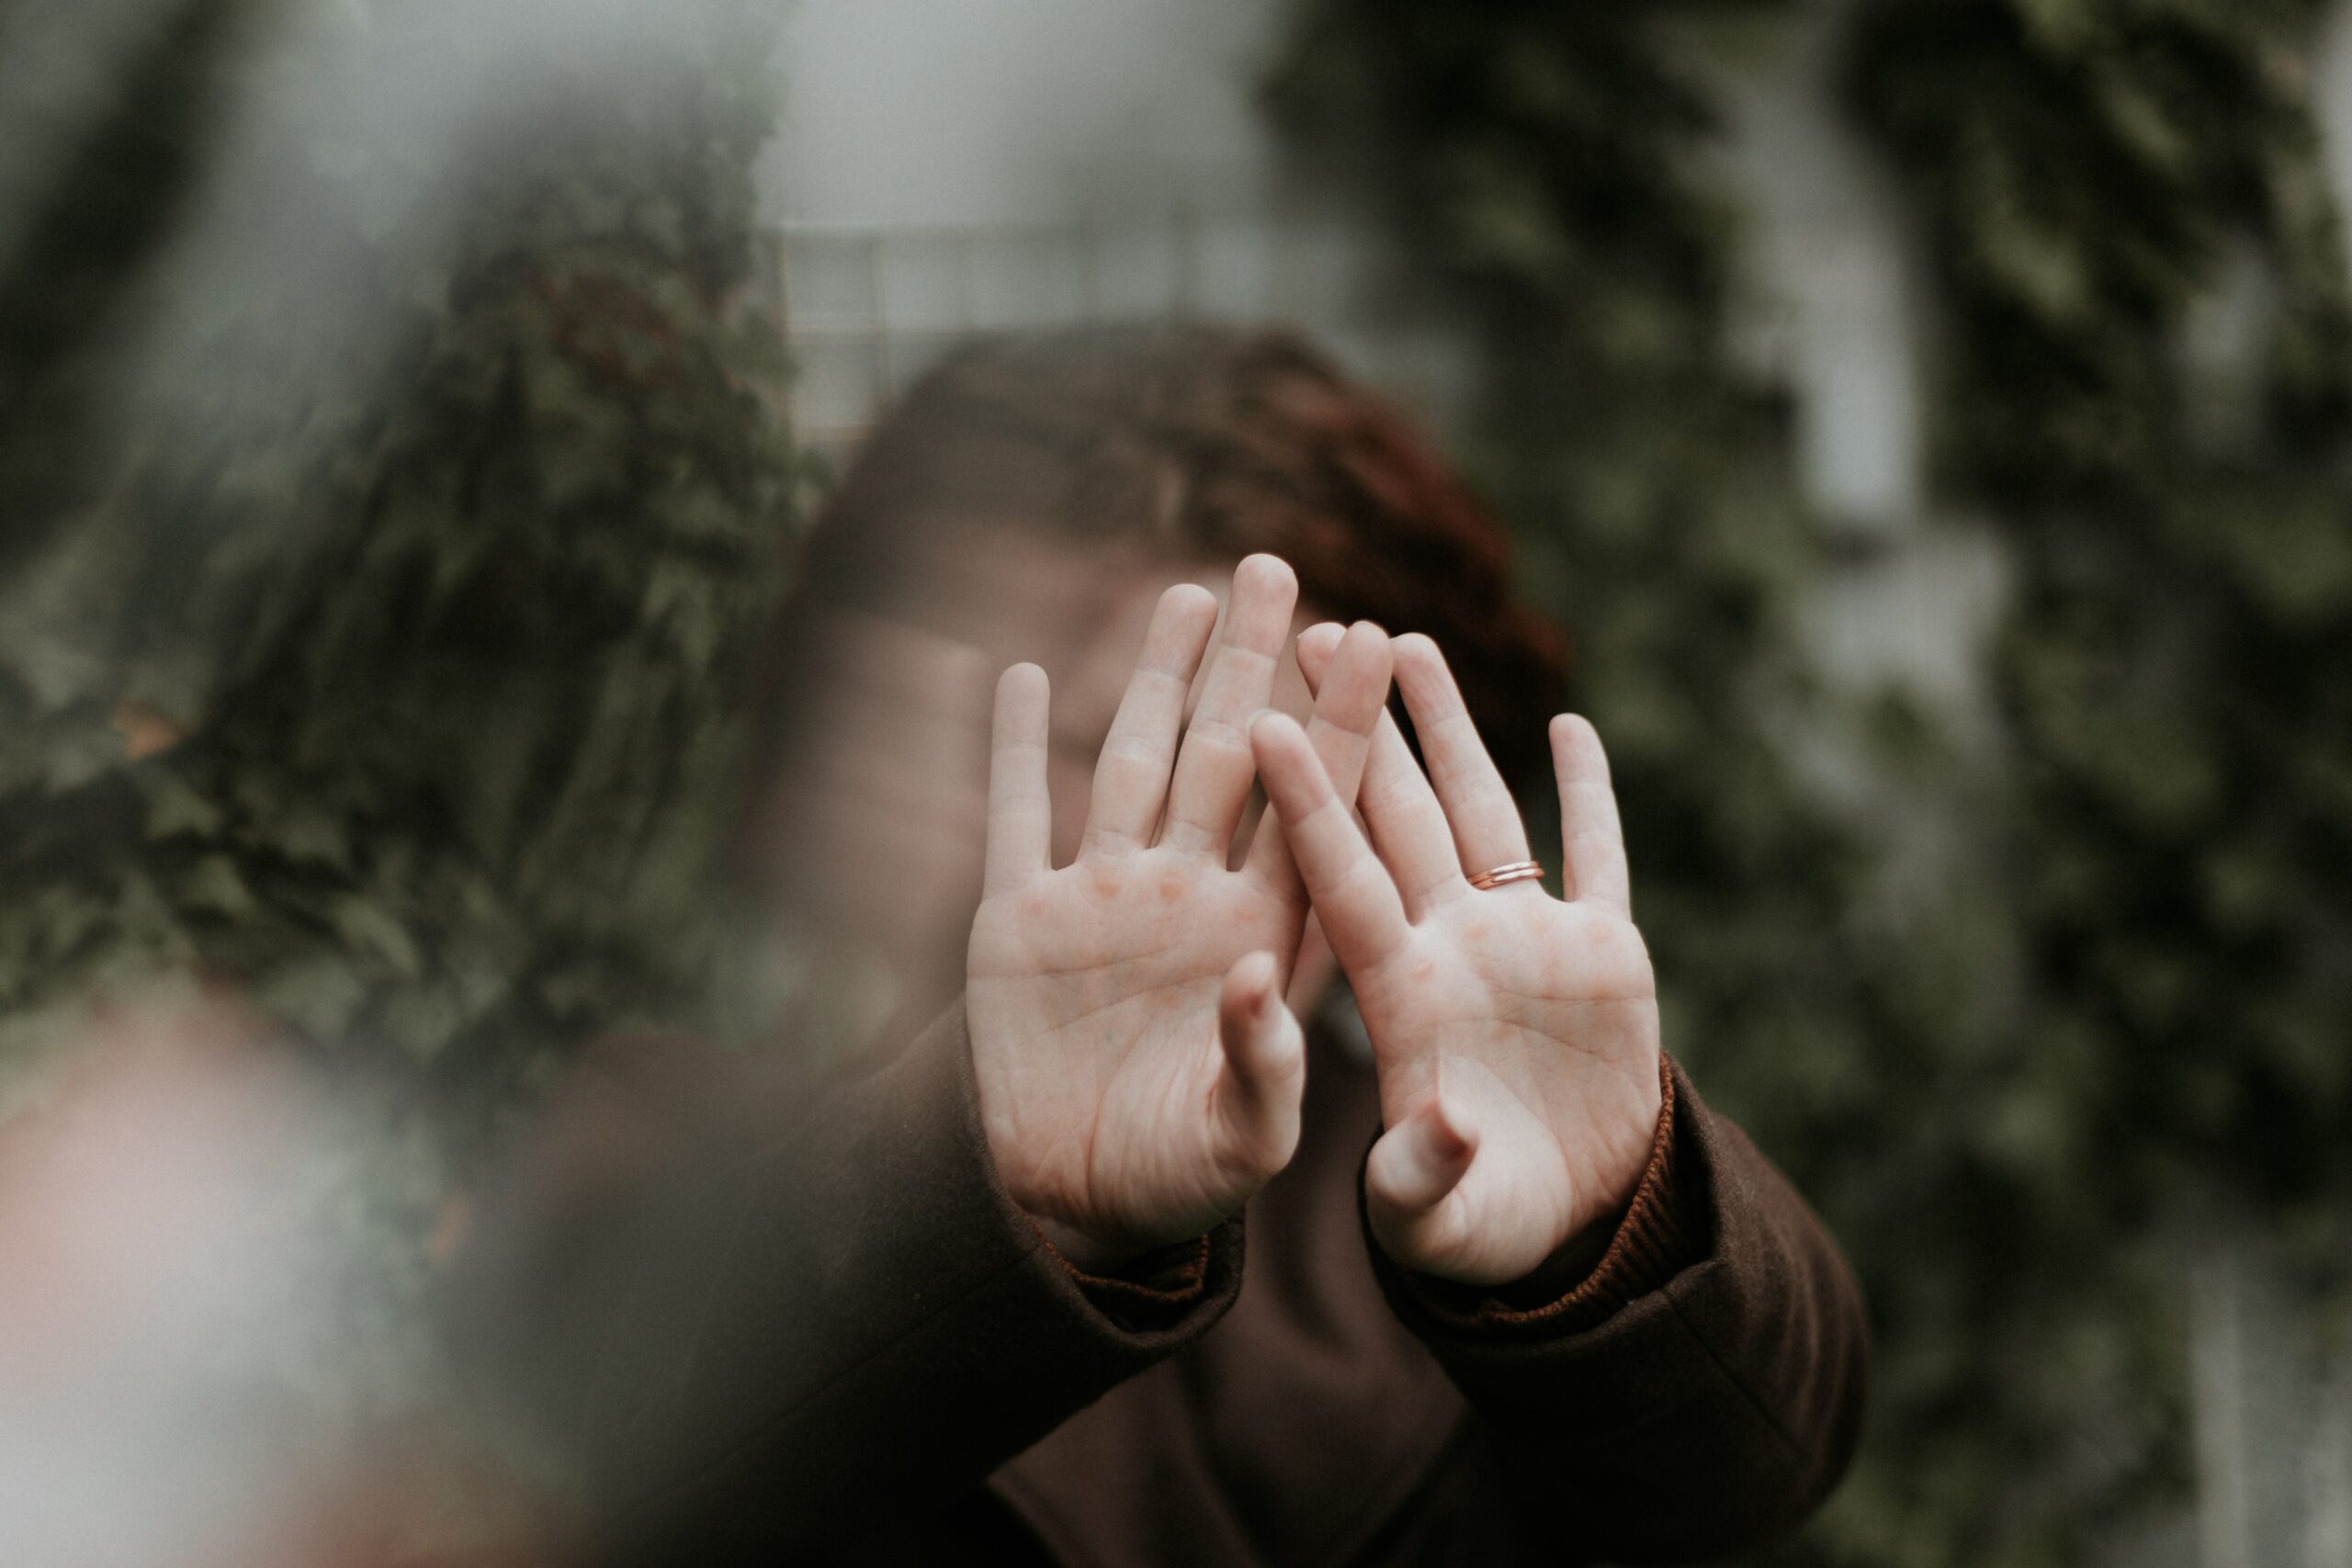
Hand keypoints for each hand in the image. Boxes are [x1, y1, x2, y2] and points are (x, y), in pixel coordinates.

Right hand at [966, 555, 1393, 1271]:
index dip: (1342, 725)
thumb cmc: (1182, 1182)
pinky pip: (1016, 817)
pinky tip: (1026, 675)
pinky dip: (1015, 748)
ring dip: (1157, 680)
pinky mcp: (1019, 922)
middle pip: (1230, 759)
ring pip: (1135, 763)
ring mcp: (1105, 901)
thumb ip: (1266, 1067)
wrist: (1073, 1207)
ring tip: (1188, 593)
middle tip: (1279, 568)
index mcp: (1263, 938)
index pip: (1313, 811)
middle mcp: (1191, 899)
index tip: (1379, 639)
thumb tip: (1260, 980)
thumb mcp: (1243, 1142)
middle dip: (1254, 665)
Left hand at [1252, 630, 1661, 1287]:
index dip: (1308, 803)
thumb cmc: (1472, 1228)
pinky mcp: (1603, 956)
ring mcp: (1525, 943)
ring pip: (1482, 809)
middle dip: (1363, 722)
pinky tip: (1570, 726)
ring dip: (1450, 728)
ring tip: (1410, 641)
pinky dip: (1590, 795)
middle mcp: (1451, 947)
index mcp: (1398, 995)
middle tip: (1316, 627)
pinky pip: (1597, 857)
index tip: (1265, 721)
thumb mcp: (1433, 1220)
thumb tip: (1442, 1125)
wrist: (1562, 1227)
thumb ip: (1422, 1176)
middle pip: (1396, 813)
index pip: (1340, 879)